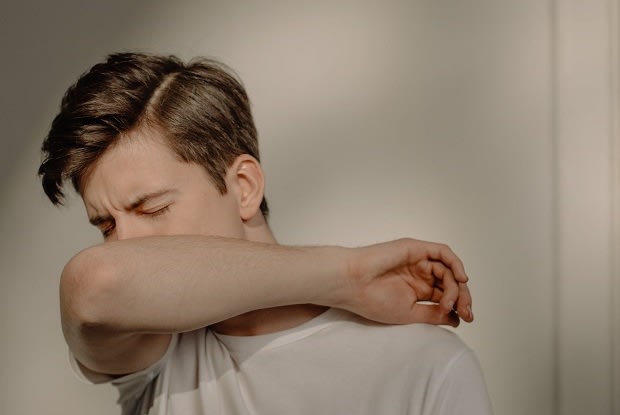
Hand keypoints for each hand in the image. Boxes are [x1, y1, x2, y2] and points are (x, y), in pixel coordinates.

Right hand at [343, 238, 472, 326]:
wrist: (353, 284)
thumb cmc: (372, 300)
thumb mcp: (410, 313)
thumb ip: (434, 314)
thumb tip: (457, 318)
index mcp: (417, 290)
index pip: (446, 295)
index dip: (459, 306)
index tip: (465, 320)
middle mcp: (419, 274)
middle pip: (451, 282)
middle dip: (463, 297)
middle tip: (467, 313)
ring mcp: (418, 260)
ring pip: (448, 269)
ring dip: (456, 286)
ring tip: (449, 301)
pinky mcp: (415, 249)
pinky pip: (442, 252)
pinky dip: (455, 263)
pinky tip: (460, 279)